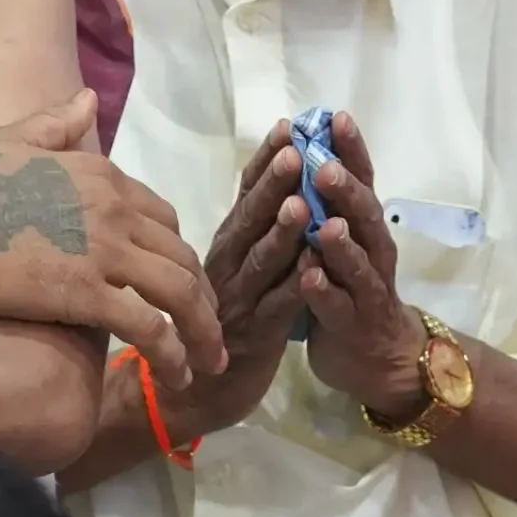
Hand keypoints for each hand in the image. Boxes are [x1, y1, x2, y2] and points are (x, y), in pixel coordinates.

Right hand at [0, 93, 224, 391]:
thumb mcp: (9, 141)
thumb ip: (55, 124)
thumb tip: (88, 98)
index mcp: (102, 176)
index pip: (163, 218)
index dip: (176, 253)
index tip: (181, 283)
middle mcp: (116, 209)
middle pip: (182, 256)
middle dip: (203, 296)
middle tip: (209, 328)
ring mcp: (105, 250)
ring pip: (181, 292)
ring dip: (204, 330)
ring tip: (211, 362)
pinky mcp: (87, 293)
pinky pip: (150, 326)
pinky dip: (173, 354)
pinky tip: (178, 375)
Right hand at [163, 119, 317, 436]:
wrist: (202, 391)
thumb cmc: (224, 320)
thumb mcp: (237, 269)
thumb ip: (252, 232)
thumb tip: (277, 183)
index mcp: (226, 246)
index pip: (246, 195)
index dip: (265, 162)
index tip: (287, 126)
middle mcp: (226, 266)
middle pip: (251, 219)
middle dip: (274, 184)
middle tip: (295, 150)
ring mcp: (238, 300)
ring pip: (262, 261)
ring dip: (282, 232)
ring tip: (303, 203)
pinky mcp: (254, 335)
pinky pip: (277, 307)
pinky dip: (296, 286)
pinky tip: (314, 268)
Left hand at [293, 116, 430, 418]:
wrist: (376, 357)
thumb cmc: (350, 287)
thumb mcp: (343, 240)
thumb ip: (331, 202)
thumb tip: (311, 147)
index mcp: (365, 226)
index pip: (363, 180)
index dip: (352, 150)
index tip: (336, 117)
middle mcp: (373, 252)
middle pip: (365, 217)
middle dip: (347, 191)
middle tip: (325, 166)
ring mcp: (366, 290)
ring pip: (357, 263)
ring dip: (340, 243)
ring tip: (324, 224)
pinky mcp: (353, 325)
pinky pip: (338, 307)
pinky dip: (324, 292)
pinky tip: (308, 279)